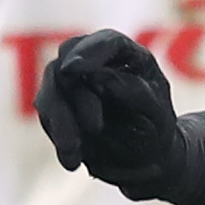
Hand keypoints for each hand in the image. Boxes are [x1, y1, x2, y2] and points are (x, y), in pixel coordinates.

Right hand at [35, 31, 180, 195]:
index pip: (107, 43)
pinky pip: (48, 117)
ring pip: (50, 89)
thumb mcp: (156, 113)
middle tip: (94, 128)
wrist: (146, 158)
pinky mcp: (58, 107)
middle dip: (74, 94)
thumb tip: (99, 76)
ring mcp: (72, 84)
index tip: (73, 68)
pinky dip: (57, 137)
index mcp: (126, 55)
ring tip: (74, 152)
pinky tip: (73, 161)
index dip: (89, 52)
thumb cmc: (156, 128)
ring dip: (60, 120)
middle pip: (68, 61)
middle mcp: (95, 62)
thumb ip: (133, 91)